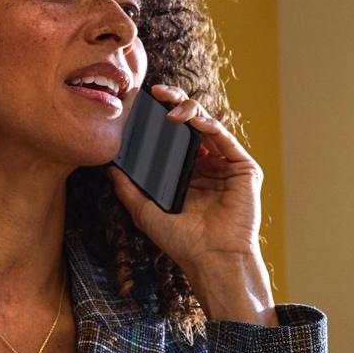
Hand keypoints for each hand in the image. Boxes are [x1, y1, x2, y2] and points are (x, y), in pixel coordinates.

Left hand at [107, 84, 275, 324]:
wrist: (211, 259)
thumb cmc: (183, 242)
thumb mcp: (145, 211)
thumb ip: (128, 189)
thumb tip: (110, 167)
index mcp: (187, 174)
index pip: (173, 137)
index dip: (159, 118)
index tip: (142, 104)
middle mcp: (207, 166)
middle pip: (191, 124)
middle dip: (175, 102)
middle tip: (157, 93)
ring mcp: (226, 166)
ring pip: (209, 125)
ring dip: (190, 110)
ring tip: (171, 110)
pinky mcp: (244, 169)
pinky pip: (227, 140)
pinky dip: (211, 126)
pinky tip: (195, 121)